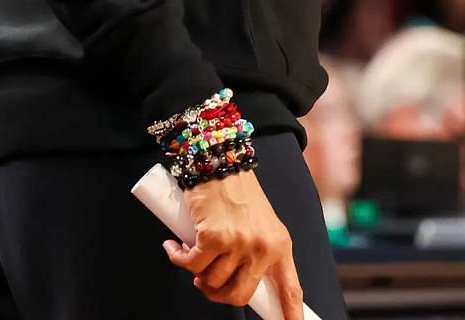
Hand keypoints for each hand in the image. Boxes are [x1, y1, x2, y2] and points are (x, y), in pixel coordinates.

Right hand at [163, 170, 303, 316]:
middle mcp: (262, 247)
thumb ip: (256, 250)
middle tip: (205, 283)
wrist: (218, 160)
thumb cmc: (236, 191)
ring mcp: (238, 243)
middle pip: (240, 294)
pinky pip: (191, 264)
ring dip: (194, 273)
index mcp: (280, 245)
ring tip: (188, 254)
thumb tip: (235, 279)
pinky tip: (174, 248)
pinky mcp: (213, 237)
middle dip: (217, 295)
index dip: (291, 315)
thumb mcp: (260, 223)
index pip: (291, 289)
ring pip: (210, 280)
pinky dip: (177, 259)